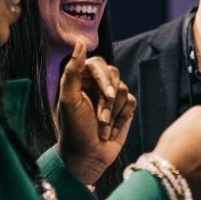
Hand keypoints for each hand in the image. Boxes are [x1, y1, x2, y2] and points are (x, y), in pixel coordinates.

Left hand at [55, 42, 135, 185]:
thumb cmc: (74, 130)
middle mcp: (95, 84)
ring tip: (103, 127)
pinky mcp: (123, 108)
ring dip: (114, 111)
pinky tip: (112, 130)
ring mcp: (110, 96)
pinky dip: (122, 117)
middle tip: (101, 119)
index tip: (104, 95)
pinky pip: (131, 102)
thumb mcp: (69, 100)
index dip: (103, 79)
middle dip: (108, 99)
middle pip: (113, 74)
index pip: (97, 64)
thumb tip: (80, 42)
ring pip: (123, 89)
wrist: (88, 156)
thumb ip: (73, 71)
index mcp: (79, 79)